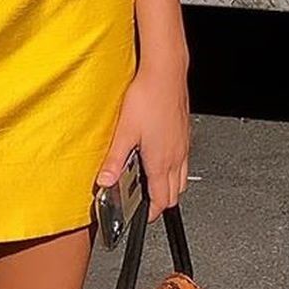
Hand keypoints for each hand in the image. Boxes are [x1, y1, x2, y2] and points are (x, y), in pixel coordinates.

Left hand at [99, 57, 190, 219]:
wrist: (166, 73)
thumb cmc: (148, 97)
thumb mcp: (124, 131)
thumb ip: (114, 159)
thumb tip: (104, 180)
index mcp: (161, 162)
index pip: (161, 200)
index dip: (151, 213)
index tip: (140, 215)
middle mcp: (176, 157)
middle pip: (174, 193)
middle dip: (160, 201)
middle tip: (143, 200)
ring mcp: (183, 145)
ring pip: (181, 178)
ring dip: (168, 184)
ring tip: (150, 180)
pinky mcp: (184, 133)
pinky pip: (183, 160)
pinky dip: (172, 167)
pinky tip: (158, 154)